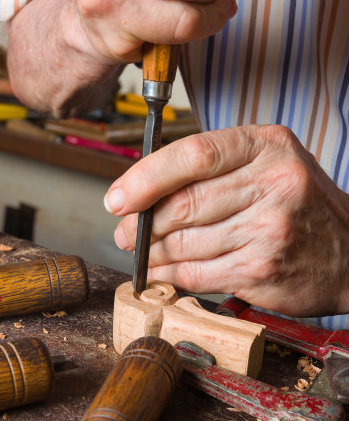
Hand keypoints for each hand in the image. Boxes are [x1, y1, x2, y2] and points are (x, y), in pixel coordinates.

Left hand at [104, 125, 348, 316]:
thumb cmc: (301, 203)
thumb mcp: (268, 163)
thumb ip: (214, 168)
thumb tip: (146, 189)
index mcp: (268, 146)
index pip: (192, 155)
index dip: (145, 177)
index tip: (118, 196)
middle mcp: (273, 184)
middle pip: (182, 204)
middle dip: (141, 222)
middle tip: (125, 230)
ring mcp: (268, 230)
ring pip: (184, 244)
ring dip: (151, 252)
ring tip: (140, 251)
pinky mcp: (261, 270)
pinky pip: (197, 274)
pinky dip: (170, 274)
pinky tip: (161, 271)